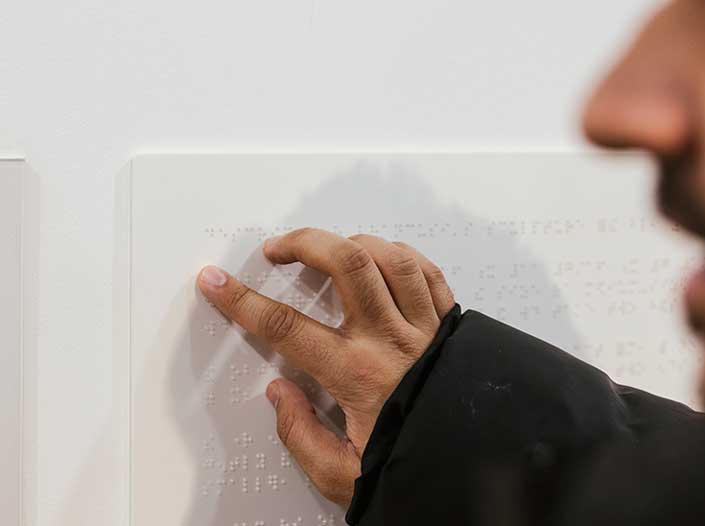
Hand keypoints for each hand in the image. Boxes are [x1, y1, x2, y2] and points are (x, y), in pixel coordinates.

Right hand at [197, 228, 454, 505]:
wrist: (473, 469)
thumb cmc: (412, 467)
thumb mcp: (344, 476)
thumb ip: (301, 436)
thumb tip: (278, 392)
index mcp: (359, 376)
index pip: (287, 327)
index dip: (242, 301)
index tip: (216, 282)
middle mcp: (392, 341)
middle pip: (346, 265)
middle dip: (304, 243)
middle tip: (277, 250)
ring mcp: (426, 327)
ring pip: (389, 258)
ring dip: (352, 243)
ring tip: (329, 250)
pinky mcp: (450, 324)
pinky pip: (426, 272)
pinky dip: (399, 255)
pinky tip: (380, 259)